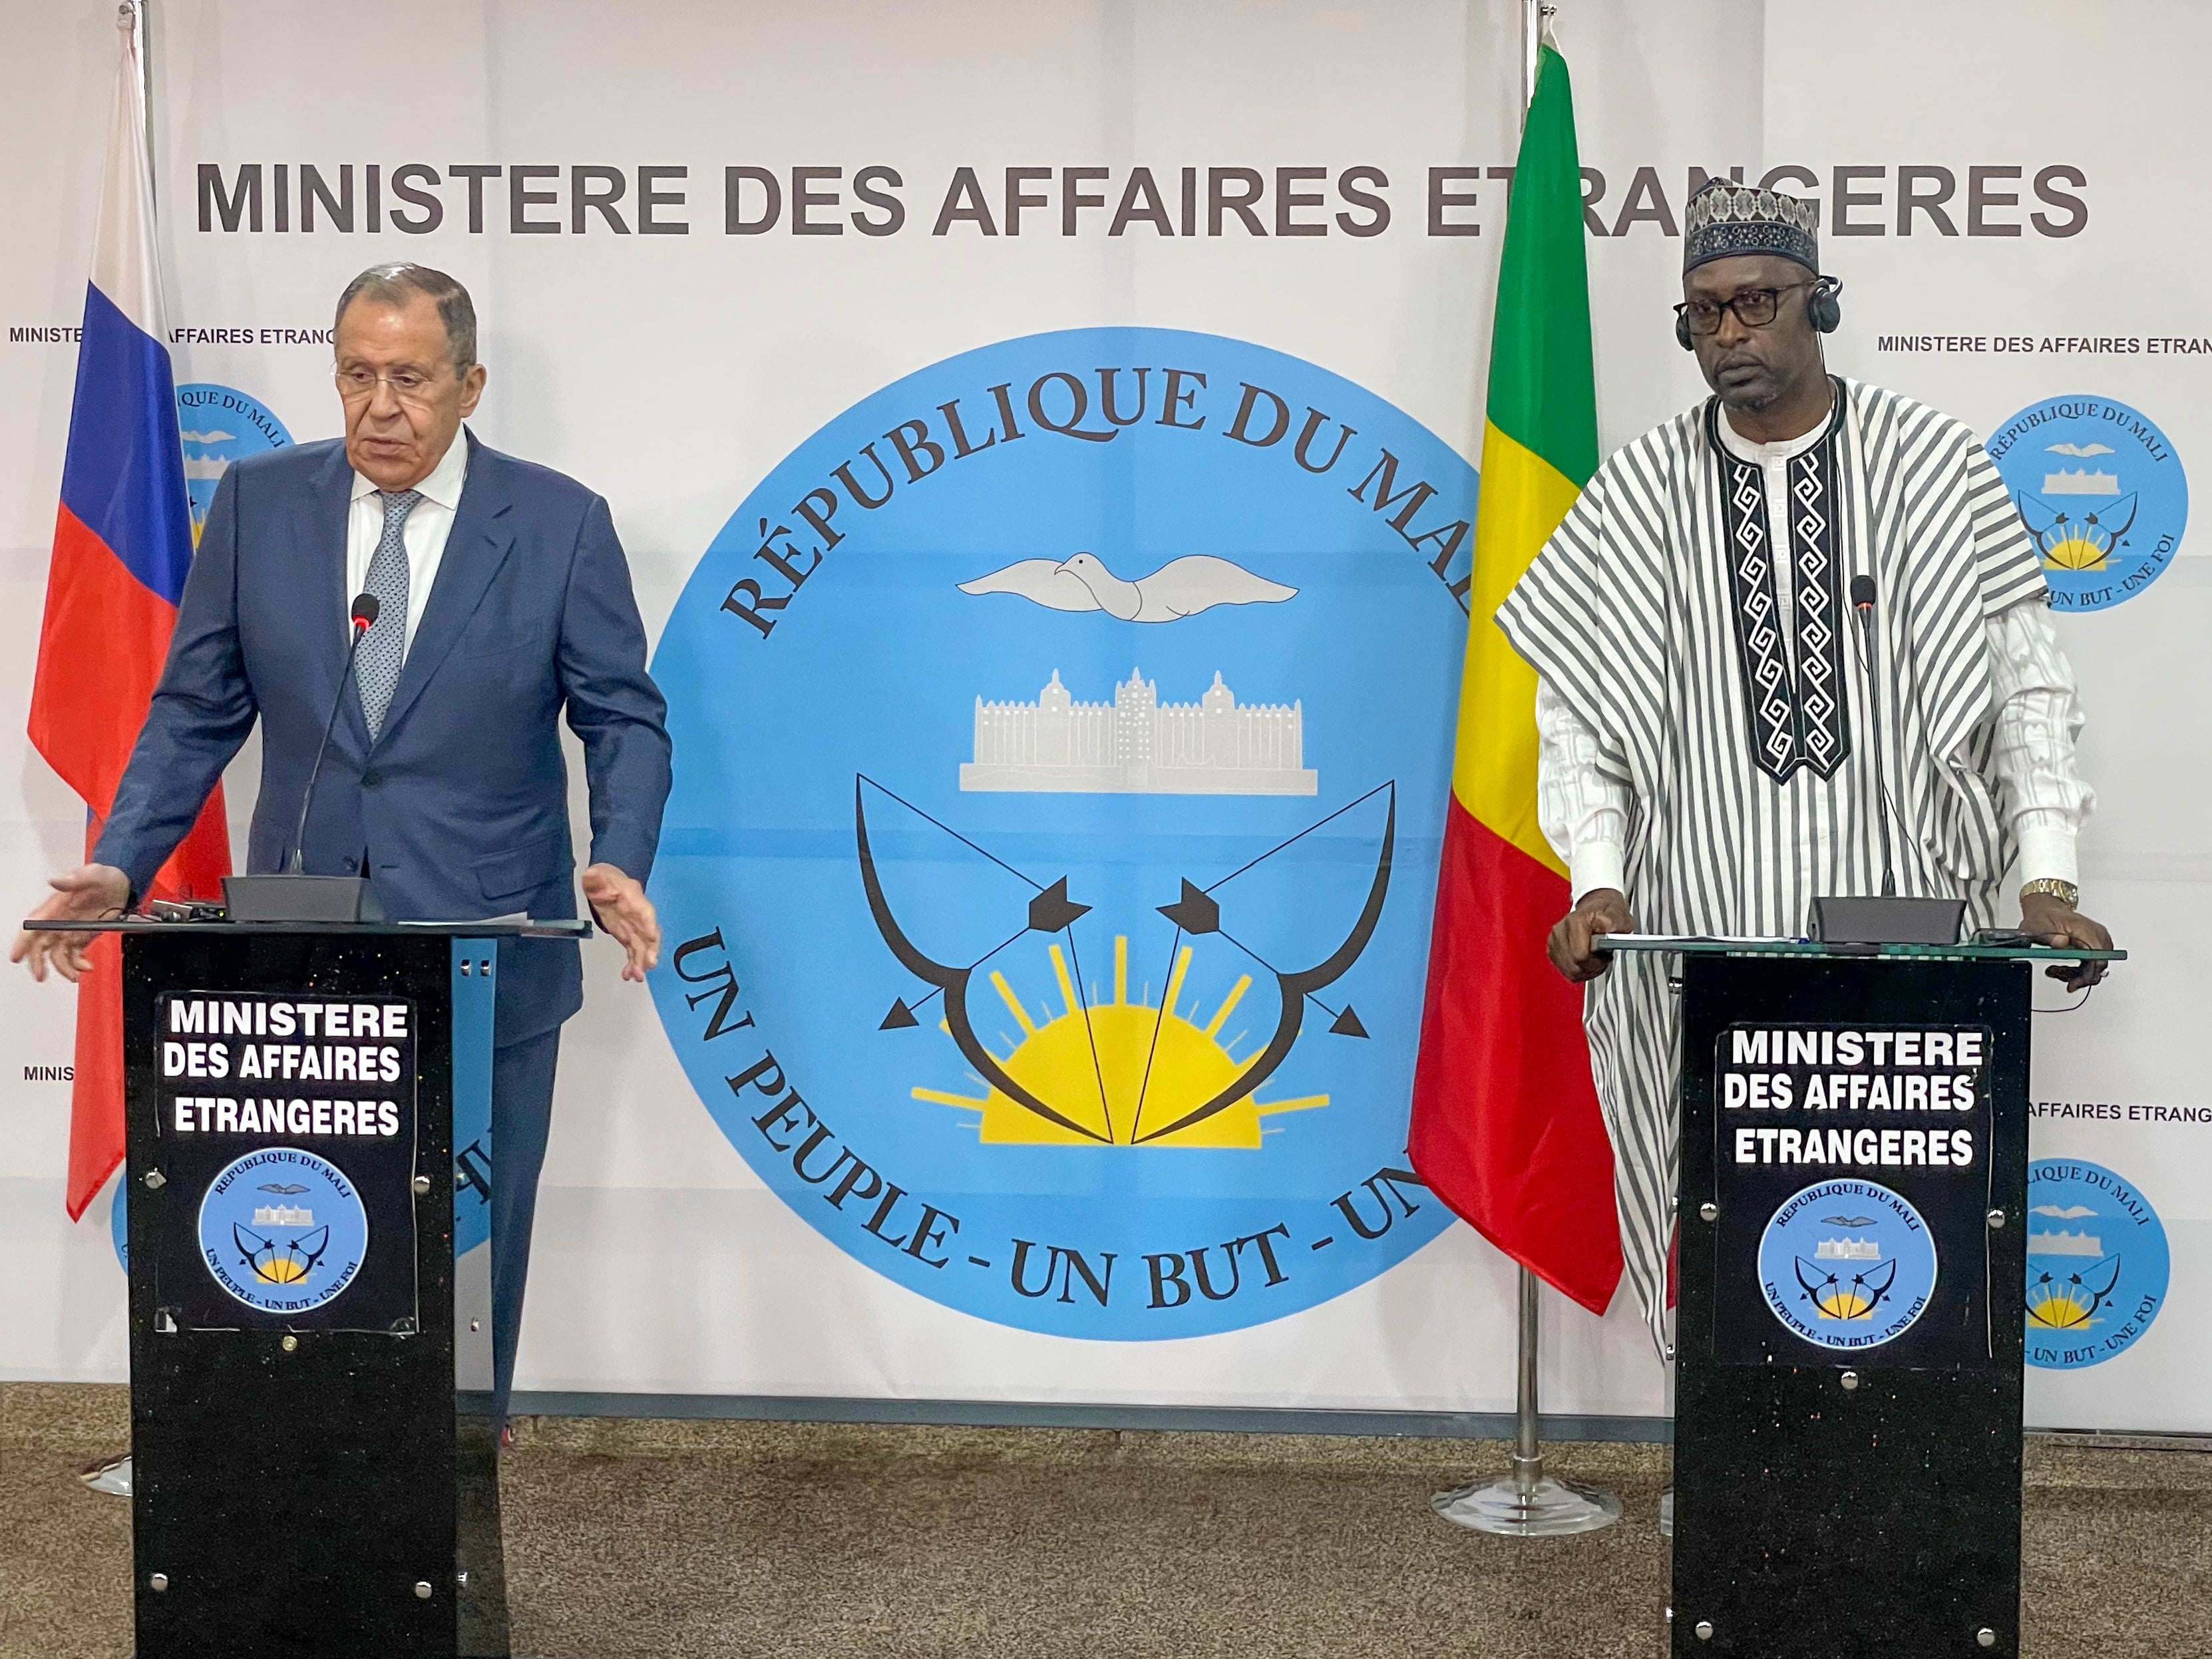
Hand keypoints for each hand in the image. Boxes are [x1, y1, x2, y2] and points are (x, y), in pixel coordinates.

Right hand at [11, 864, 130, 983]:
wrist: (122, 884)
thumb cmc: (103, 877)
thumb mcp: (93, 874)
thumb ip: (74, 879)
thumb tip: (56, 881)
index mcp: (55, 906)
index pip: (33, 925)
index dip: (22, 942)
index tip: (17, 956)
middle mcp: (58, 921)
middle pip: (40, 945)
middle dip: (38, 961)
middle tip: (41, 975)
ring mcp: (70, 930)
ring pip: (57, 954)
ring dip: (62, 968)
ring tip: (73, 976)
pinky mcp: (82, 937)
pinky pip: (75, 955)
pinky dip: (78, 964)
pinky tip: (86, 967)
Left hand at [580, 863, 659, 982]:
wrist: (606, 885)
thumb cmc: (606, 880)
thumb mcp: (597, 877)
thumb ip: (595, 878)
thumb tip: (591, 875)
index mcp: (633, 898)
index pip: (645, 911)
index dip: (649, 924)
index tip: (653, 936)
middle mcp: (637, 915)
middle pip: (649, 933)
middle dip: (650, 949)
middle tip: (649, 963)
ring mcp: (634, 927)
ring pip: (642, 946)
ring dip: (641, 962)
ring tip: (637, 976)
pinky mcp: (628, 936)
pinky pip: (633, 952)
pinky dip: (632, 964)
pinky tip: (628, 975)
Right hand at [1546, 887, 1635, 983]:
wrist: (1596, 907)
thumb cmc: (1607, 913)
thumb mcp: (1618, 916)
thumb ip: (1615, 925)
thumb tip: (1609, 932)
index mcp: (1576, 921)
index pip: (1580, 956)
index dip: (1596, 963)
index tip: (1605, 957)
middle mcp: (1561, 931)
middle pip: (1574, 966)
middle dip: (1592, 967)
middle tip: (1603, 959)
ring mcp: (1554, 940)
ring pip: (1570, 970)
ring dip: (1585, 970)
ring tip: (1596, 960)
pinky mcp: (1552, 948)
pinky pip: (1565, 969)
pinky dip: (1578, 969)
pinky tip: (1586, 961)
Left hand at [2020, 891, 2113, 988]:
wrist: (2045, 909)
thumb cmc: (2042, 916)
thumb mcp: (2036, 926)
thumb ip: (2049, 937)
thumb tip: (2062, 943)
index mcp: (2083, 927)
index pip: (2098, 955)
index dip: (2088, 973)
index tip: (2074, 982)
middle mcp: (2095, 932)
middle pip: (2099, 963)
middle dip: (2081, 977)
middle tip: (2065, 982)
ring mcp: (2097, 938)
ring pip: (2096, 966)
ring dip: (2078, 974)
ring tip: (2056, 971)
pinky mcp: (2094, 944)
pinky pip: (2092, 963)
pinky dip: (2079, 970)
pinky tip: (2064, 969)